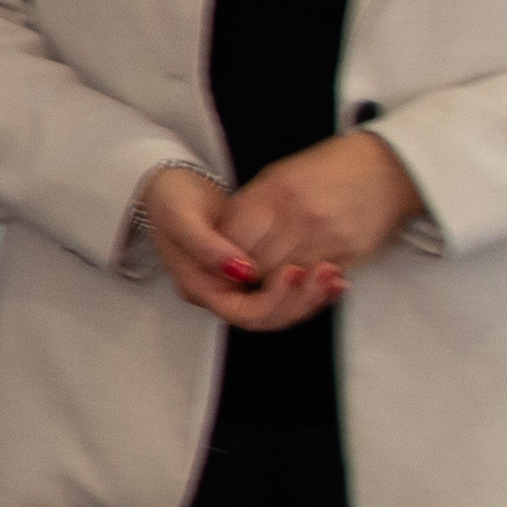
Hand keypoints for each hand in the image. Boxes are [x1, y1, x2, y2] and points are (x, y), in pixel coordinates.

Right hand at [141, 164, 345, 336]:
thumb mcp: (183, 220)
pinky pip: (286, 289)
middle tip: (327, 273)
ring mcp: (238, 286)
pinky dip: (310, 285)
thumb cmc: (171, 202)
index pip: (245, 314)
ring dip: (311, 295)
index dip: (274, 300)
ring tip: (336, 274)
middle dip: (302, 300)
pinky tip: (332, 271)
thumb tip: (243, 272)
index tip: (294, 271)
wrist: (169, 188)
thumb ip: (209, 248)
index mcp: (201, 288)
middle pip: (269, 317)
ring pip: (282, 308)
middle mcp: (222, 294)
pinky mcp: (255, 273)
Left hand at [229, 127, 424, 279]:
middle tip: (246, 271)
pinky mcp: (350, 254)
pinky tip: (303, 271)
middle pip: (256, 265)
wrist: (389, 168)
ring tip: (275, 271)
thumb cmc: (327, 169)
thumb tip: (222, 239)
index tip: (226, 256)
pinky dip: (305, 280)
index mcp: (274, 192)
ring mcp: (326, 238)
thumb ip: (249, 208)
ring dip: (276, 280)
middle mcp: (298, 217)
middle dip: (248, 271)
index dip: (225, 254)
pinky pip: (315, 280)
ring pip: (284, 278)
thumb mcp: (278, 176)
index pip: (232, 241)